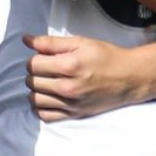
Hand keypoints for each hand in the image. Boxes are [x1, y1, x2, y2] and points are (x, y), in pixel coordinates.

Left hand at [24, 35, 155, 121]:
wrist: (129, 78)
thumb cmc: (106, 57)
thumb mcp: (80, 42)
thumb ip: (51, 42)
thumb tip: (26, 40)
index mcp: (69, 66)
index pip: (33, 65)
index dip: (34, 58)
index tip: (43, 57)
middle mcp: (68, 87)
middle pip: (32, 82)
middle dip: (34, 73)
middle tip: (46, 69)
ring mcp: (71, 103)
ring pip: (34, 99)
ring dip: (35, 90)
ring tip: (45, 82)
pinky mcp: (74, 114)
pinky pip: (45, 116)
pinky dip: (40, 107)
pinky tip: (47, 97)